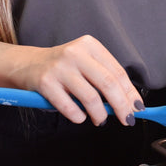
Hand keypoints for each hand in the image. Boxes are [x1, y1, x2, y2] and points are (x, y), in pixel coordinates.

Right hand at [12, 35, 143, 126]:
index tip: (138, 107)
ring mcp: (60, 67)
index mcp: (90, 45)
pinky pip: (69, 106)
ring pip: (90, 97)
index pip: (117, 72)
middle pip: (108, 84)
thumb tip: (128, 102)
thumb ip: (104, 77)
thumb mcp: (85, 62)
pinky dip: (78, 116)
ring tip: (101, 120)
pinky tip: (80, 117)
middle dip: (121, 105)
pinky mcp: (45, 82)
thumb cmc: (64, 67)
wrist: (28, 64)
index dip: (130, 92)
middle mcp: (76, 53)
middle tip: (127, 119)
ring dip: (100, 114)